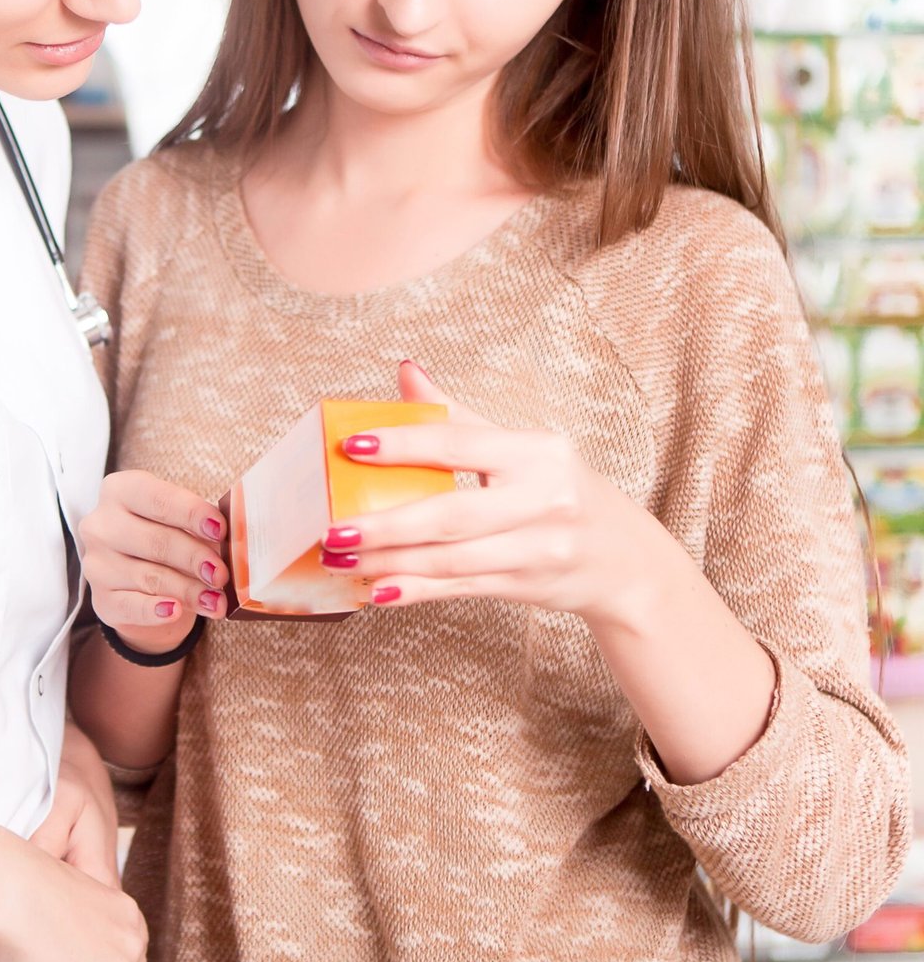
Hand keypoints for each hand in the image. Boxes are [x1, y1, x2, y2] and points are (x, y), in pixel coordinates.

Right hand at [78, 470, 229, 652]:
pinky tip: (176, 611)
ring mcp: (97, 564)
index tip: (220, 529)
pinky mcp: (102, 600)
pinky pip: (132, 606)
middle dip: (194, 557)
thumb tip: (236, 544)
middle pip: (155, 541)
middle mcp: (101, 525)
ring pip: (149, 577)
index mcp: (121, 491)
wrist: (139, 580)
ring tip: (217, 601)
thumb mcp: (180, 521)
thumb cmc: (165, 537)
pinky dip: (156, 610)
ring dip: (188, 590)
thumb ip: (202, 526)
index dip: (191, 513)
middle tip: (222, 573)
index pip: (158, 499)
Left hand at [321, 361, 675, 626]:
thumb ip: (459, 416)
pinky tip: (377, 588)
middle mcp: (543, 500)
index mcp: (537, 453)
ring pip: (451, 559)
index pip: (459, 444)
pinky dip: (416, 590)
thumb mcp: (524, 448)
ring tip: (339, 559)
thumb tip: (407, 372)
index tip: (352, 446)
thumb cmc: (560, 490)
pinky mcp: (528, 587)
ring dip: (390, 562)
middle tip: (333, 529)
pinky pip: (461, 589)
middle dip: (387, 524)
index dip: (404, 444)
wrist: (627, 560)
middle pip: (452, 514)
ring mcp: (538, 549)